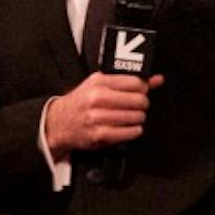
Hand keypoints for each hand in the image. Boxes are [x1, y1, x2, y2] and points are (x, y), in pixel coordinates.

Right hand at [45, 72, 164, 155]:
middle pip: (138, 100)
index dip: (143, 88)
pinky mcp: (99, 134)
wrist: (58, 122)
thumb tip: (156, 79)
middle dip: (142, 104)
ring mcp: (97, 117)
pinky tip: (129, 128)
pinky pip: (129, 132)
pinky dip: (134, 131)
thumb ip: (129, 81)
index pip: (135, 83)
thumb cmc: (81, 102)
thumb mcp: (100, 85)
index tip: (142, 92)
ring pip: (136, 117)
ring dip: (138, 118)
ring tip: (132, 117)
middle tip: (138, 106)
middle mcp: (97, 98)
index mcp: (99, 82)